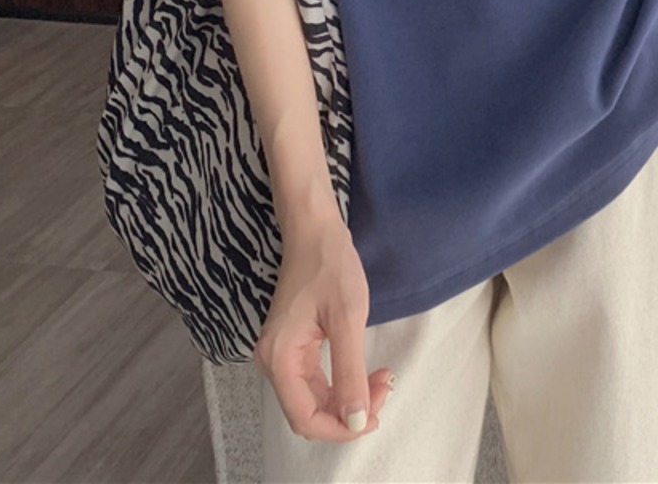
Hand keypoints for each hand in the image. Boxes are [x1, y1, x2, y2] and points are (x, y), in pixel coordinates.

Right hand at [252, 217, 396, 441]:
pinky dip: (341, 384)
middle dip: (349, 412)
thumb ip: (350, 373)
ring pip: (313, 399)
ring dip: (347, 399)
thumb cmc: (330, 264)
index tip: (375, 415)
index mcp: (280, 358)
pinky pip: (314, 381)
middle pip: (309, 412)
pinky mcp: (292, 346)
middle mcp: (273, 362)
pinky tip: (365, 372)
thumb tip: (355, 421)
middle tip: (385, 388)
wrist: (314, 229)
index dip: (341, 428)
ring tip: (381, 379)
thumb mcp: (348, 317)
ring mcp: (280, 354)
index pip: (305, 418)